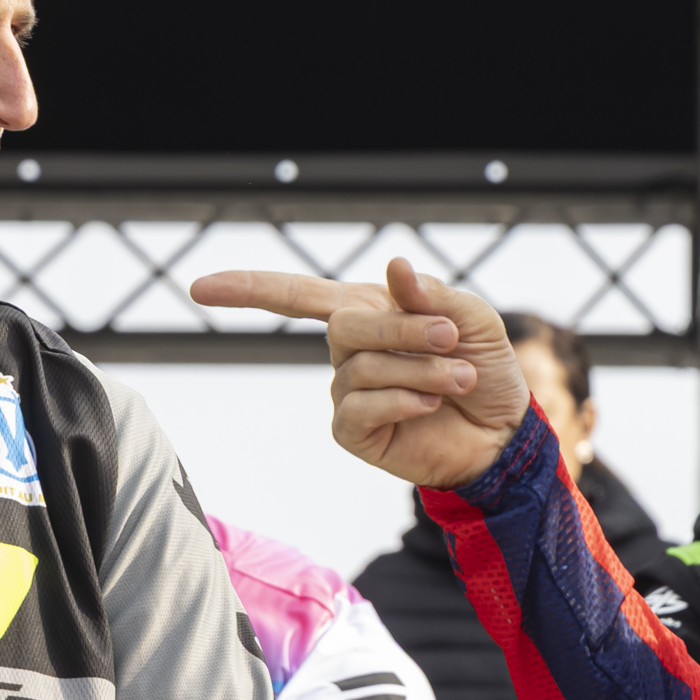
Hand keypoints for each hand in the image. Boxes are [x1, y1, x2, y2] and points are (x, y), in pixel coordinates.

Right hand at [190, 256, 531, 488]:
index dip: (248, 290)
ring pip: (362, 368)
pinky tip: (429, 404)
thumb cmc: (484, 370)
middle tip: (452, 340)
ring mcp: (346, 393)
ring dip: (422, 370)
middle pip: (343, 326)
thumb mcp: (472, 320)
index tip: (198, 288)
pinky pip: (359, 408)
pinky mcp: (354, 433)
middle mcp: (348, 351)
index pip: (296, 296)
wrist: (501, 433)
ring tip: (459, 380)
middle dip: (402, 331)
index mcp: (367, 311)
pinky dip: (402, 400)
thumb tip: (394, 265)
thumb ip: (432, 295)